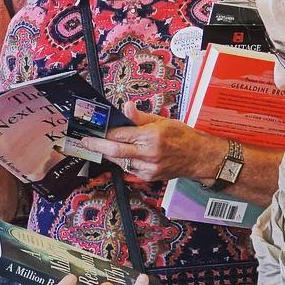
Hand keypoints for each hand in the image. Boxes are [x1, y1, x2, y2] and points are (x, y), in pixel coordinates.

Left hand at [80, 103, 220, 185]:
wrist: (199, 157)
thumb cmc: (182, 137)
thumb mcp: (162, 121)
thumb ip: (140, 117)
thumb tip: (125, 107)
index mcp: (152, 137)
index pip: (120, 134)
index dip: (104, 133)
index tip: (92, 130)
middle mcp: (149, 154)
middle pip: (115, 151)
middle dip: (97, 146)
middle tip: (85, 141)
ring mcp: (148, 168)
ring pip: (120, 161)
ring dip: (109, 154)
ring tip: (102, 146)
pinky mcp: (148, 178)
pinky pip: (128, 169)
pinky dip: (122, 161)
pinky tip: (121, 155)